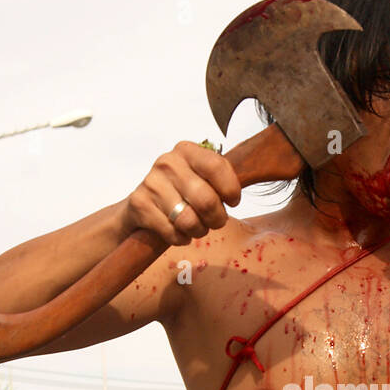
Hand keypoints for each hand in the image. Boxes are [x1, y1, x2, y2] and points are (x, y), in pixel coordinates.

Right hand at [118, 141, 241, 245]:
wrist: (140, 208)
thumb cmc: (180, 194)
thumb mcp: (200, 178)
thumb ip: (221, 178)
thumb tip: (249, 180)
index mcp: (186, 151)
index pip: (217, 166)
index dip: (231, 190)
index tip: (233, 202)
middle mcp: (167, 162)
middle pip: (207, 200)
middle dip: (217, 219)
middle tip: (216, 222)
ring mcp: (151, 183)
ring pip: (189, 221)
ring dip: (199, 231)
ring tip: (196, 228)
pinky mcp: (139, 205)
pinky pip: (173, 233)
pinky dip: (181, 239)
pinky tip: (179, 233)